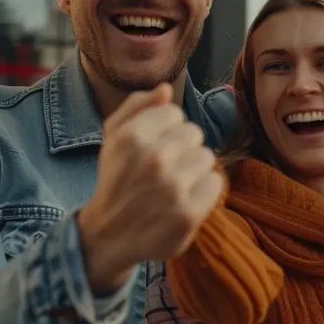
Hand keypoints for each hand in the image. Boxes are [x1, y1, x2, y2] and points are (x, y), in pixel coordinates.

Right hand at [78, 83, 224, 293]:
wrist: (108, 235)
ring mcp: (173, 188)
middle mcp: (154, 160)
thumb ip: (137, 106)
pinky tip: (183, 200)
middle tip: (163, 168)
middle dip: (181, 148)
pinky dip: (203, 191)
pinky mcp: (189, 214)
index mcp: (132, 137)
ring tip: (173, 184)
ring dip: (193, 169)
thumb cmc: (116, 179)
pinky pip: (215, 183)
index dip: (165, 129)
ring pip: (207, 157)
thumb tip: (165, 88)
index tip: (152, 146)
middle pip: (194, 134)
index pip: (175, 113)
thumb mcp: (113, 138)